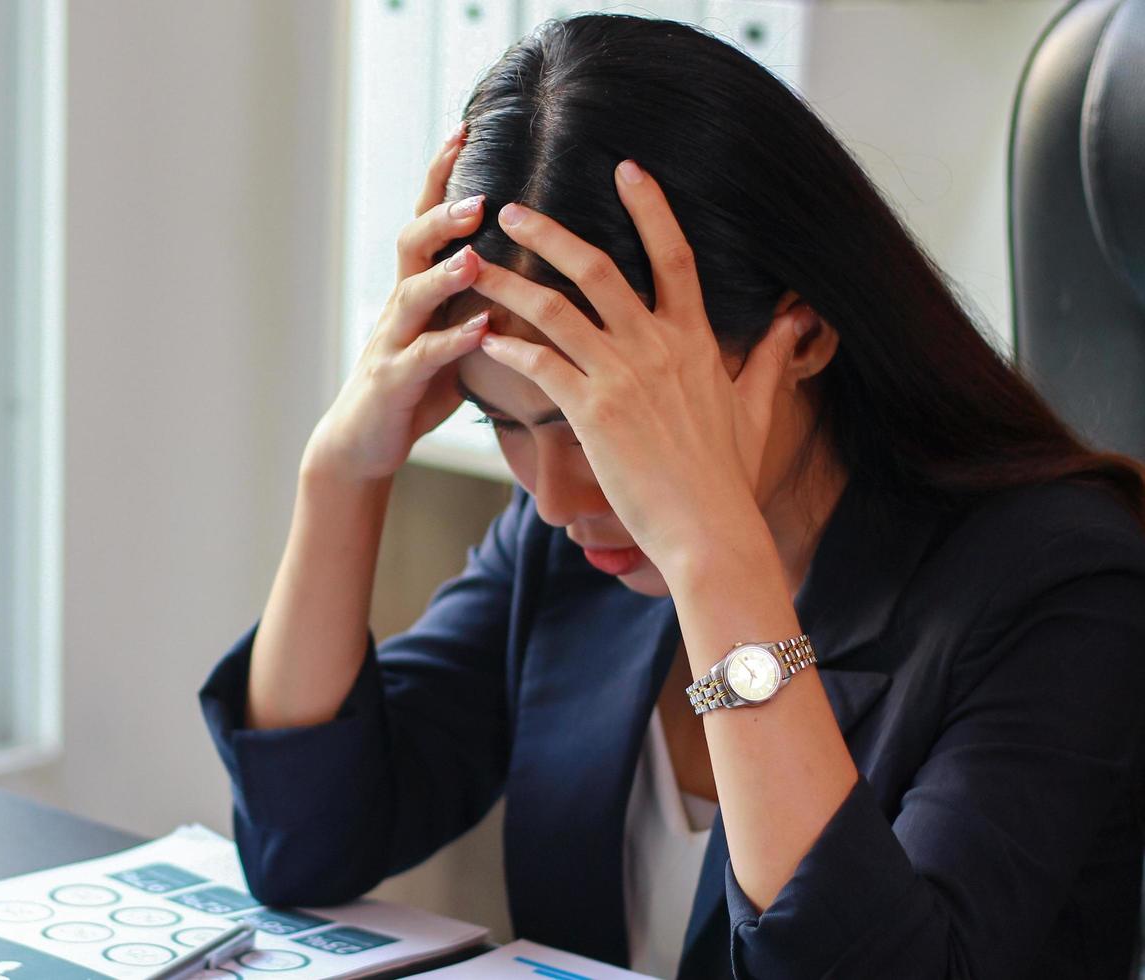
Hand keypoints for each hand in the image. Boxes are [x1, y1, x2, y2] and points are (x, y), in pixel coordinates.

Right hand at [304, 123, 492, 482]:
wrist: (363, 441)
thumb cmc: (416, 386)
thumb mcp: (450, 334)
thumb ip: (477, 299)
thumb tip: (531, 265)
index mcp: (417, 289)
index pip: (426, 219)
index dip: (440, 175)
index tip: (465, 129)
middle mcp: (399, 305)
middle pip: (411, 244)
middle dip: (441, 214)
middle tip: (479, 194)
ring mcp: (392, 342)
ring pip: (410, 296)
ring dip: (444, 273)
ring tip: (476, 255)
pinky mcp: (393, 383)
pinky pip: (423, 357)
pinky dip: (451, 341)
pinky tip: (479, 329)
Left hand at [470, 160, 815, 568]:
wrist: (710, 529)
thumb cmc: (729, 476)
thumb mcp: (756, 407)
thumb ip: (769, 357)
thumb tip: (798, 319)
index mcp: (694, 339)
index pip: (675, 254)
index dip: (651, 207)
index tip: (627, 167)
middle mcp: (657, 346)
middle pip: (598, 266)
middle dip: (549, 232)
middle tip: (511, 208)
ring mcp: (623, 376)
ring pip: (556, 310)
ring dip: (509, 283)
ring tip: (474, 265)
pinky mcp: (593, 412)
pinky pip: (541, 365)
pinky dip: (509, 348)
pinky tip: (483, 339)